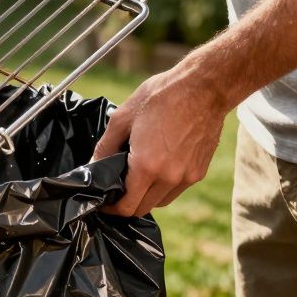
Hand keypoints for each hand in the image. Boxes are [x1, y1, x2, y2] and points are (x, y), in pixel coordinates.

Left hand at [92, 63, 228, 217]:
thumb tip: (93, 166)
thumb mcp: (122, 118)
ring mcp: (187, 176)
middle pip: (142, 208)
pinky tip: (155, 169)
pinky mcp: (199, 171)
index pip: (126, 206)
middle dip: (125, 204)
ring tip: (134, 178)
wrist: (204, 88)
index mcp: (147, 166)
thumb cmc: (163, 97)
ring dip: (145, 197)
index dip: (110, 208)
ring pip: (160, 201)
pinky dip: (163, 187)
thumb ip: (105, 147)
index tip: (103, 202)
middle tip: (114, 190)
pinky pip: (176, 190)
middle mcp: (169, 177)